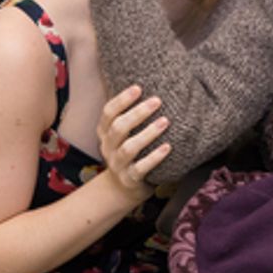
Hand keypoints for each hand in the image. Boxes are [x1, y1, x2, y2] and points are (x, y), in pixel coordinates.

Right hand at [97, 84, 171, 199]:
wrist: (123, 187)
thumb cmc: (130, 151)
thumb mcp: (125, 133)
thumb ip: (132, 114)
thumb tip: (155, 84)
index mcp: (105, 132)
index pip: (108, 113)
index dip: (122, 100)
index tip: (139, 88)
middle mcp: (108, 147)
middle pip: (118, 128)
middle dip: (137, 113)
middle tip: (157, 100)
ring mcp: (117, 164)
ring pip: (128, 148)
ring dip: (147, 134)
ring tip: (165, 121)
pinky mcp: (129, 179)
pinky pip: (140, 169)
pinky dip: (154, 157)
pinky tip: (168, 147)